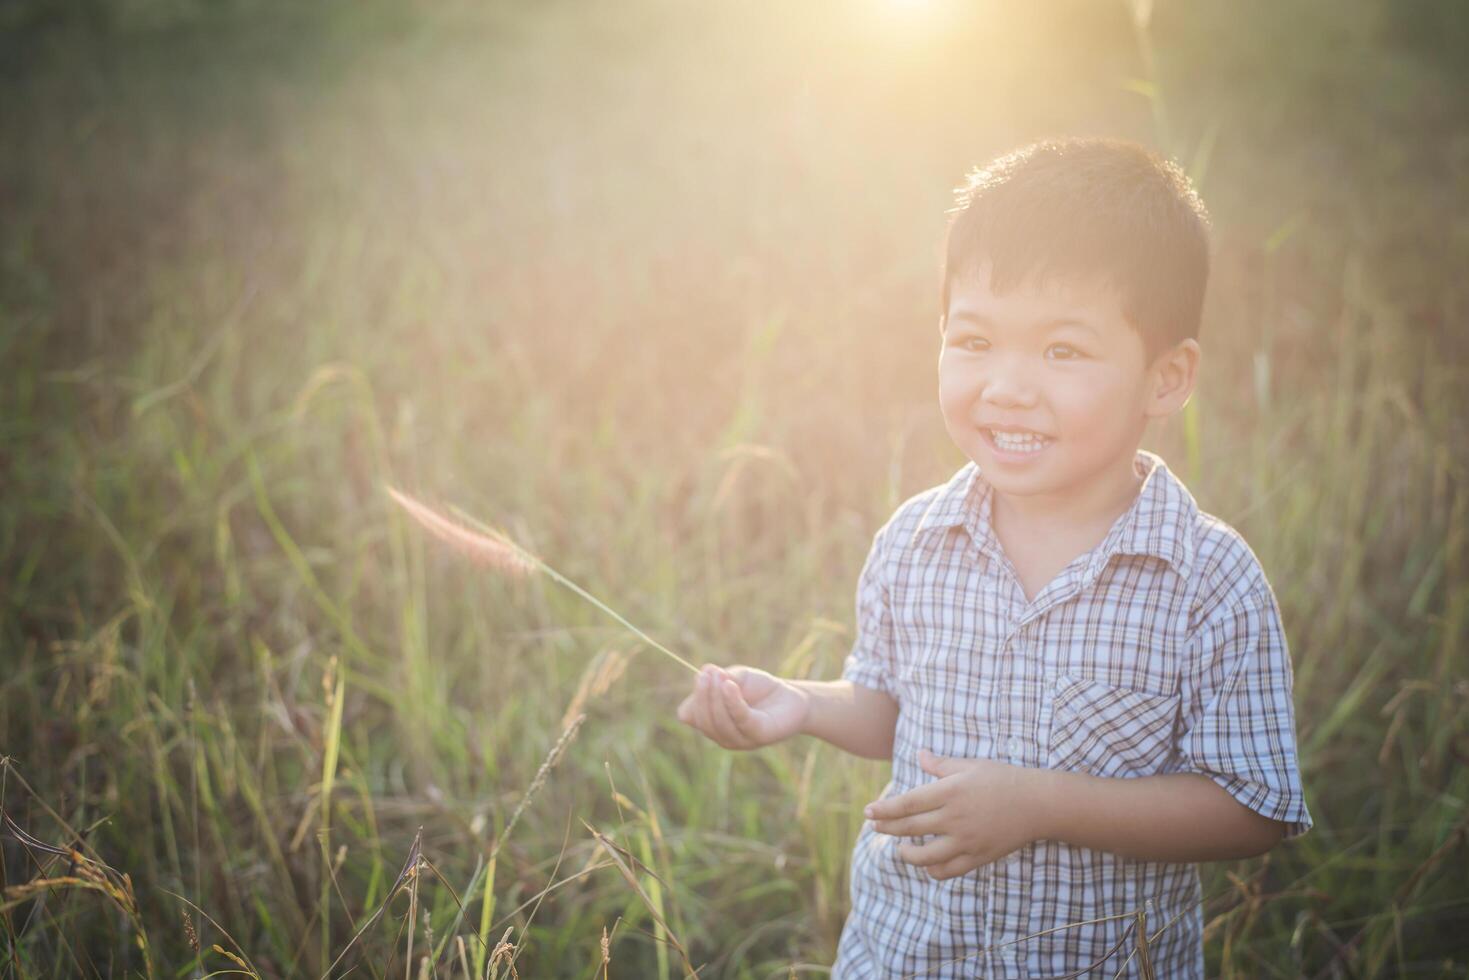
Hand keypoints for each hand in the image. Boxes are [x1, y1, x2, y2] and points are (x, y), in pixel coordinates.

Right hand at [676, 664, 808, 749]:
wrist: (792, 697)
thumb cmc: (760, 688)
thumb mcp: (736, 678)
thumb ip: (719, 678)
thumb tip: (701, 674)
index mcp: (713, 723)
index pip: (691, 715)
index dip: (695, 696)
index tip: (703, 673)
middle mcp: (723, 736)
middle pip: (704, 721)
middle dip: (704, 696)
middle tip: (708, 673)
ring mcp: (741, 740)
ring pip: (720, 723)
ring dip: (717, 697)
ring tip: (721, 675)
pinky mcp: (759, 735)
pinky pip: (741, 720)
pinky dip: (733, 702)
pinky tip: (730, 685)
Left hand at [864, 749, 1050, 879]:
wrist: (1038, 804)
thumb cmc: (1003, 779)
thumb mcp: (971, 765)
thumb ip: (941, 764)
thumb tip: (919, 755)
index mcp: (951, 791)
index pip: (907, 803)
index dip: (884, 809)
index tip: (868, 812)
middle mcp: (955, 818)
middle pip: (911, 828)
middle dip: (888, 828)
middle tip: (874, 827)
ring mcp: (966, 840)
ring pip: (926, 856)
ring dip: (907, 855)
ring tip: (900, 850)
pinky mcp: (978, 857)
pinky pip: (948, 870)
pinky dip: (933, 870)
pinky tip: (927, 864)